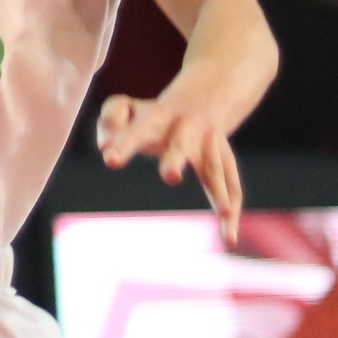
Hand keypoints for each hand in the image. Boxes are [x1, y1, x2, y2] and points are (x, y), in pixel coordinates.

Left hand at [95, 93, 244, 244]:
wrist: (203, 98)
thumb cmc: (150, 115)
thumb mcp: (127, 107)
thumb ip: (110, 119)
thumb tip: (104, 146)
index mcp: (158, 115)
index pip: (137, 130)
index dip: (124, 145)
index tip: (109, 160)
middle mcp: (187, 127)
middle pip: (181, 145)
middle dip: (176, 159)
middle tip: (171, 177)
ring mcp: (209, 144)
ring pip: (215, 169)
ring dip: (219, 191)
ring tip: (225, 214)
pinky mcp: (225, 158)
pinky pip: (232, 187)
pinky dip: (232, 211)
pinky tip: (229, 239)